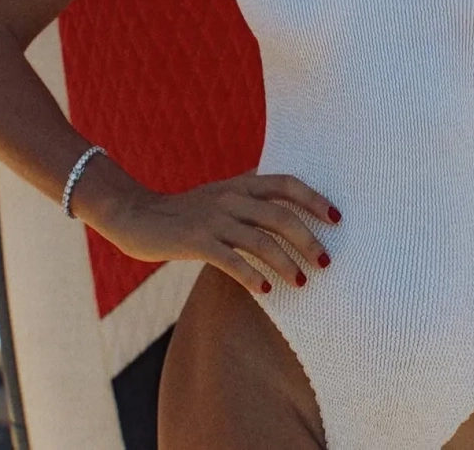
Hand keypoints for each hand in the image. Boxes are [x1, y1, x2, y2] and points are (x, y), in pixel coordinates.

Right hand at [102, 171, 341, 294]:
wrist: (136, 214)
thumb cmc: (185, 209)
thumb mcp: (221, 193)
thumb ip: (250, 195)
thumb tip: (286, 202)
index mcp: (241, 183)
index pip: (287, 184)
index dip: (314, 199)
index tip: (336, 217)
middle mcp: (232, 197)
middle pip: (281, 216)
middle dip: (308, 239)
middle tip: (325, 260)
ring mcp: (215, 219)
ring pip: (261, 240)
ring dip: (286, 263)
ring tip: (301, 281)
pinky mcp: (197, 241)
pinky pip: (232, 260)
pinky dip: (252, 276)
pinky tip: (266, 290)